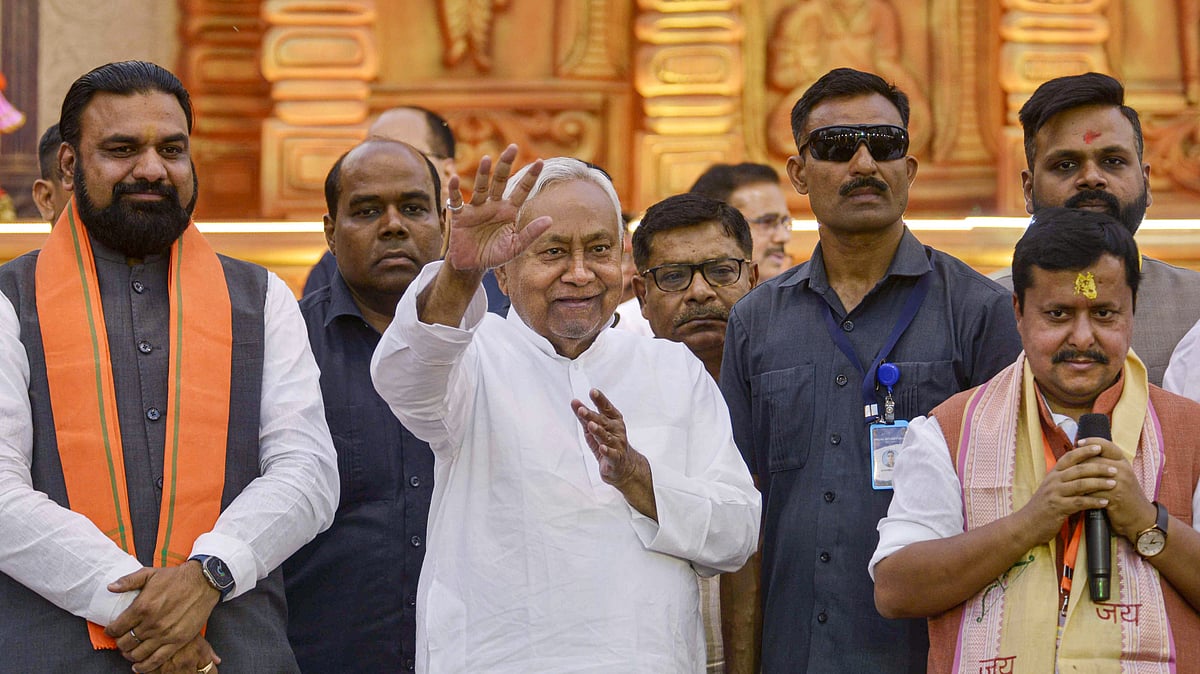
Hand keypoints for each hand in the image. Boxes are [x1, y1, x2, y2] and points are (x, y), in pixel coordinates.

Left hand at [105, 562, 220, 671]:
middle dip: (120, 643)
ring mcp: (165, 634)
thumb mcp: (150, 573)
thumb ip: (128, 581)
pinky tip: (138, 666)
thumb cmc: (176, 578)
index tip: (112, 630)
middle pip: (126, 643)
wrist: (203, 582)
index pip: (117, 627)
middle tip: (122, 640)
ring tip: (130, 651)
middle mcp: (151, 623)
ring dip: (130, 654)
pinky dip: (145, 666)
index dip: (111, 631)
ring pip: (138, 653)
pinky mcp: (177, 641)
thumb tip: (110, 587)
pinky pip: (156, 659)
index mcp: (142, 607)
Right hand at [444, 144, 552, 270]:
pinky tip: (454, 179)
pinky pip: (457, 200)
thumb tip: (550, 220)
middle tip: (513, 147)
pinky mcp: (460, 215)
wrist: (472, 265)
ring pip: (481, 187)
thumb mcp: (516, 246)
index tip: (540, 161)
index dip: (530, 176)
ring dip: (483, 173)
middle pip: (500, 180)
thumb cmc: (495, 254)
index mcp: (509, 210)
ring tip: (487, 159)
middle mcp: (493, 204)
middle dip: (506, 164)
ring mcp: (476, 208)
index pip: (522, 190)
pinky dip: (454, 190)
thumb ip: (531, 233)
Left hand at [571, 388, 644, 487]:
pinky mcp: (615, 459)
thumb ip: (585, 416)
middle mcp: (617, 431)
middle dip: (592, 416)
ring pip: (606, 437)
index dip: (600, 400)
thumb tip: (574, 402)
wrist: (624, 467)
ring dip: (598, 431)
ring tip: (591, 426)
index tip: (593, 391)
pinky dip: (607, 451)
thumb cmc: (608, 443)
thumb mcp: (594, 428)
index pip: (607, 408)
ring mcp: (617, 445)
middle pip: (603, 422)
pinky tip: (602, 447)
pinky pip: (611, 454)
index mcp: (613, 420)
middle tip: (582, 409)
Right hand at [1017, 444, 1116, 544]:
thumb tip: (1084, 470)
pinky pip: (1079, 502)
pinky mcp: (1058, 507)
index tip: (1100, 447)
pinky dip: (1093, 501)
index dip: (1084, 451)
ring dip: (1099, 483)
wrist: (1027, 524)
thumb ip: (1064, 479)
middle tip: (1115, 468)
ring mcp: (1054, 493)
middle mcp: (1053, 481)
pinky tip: (1105, 502)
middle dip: (1099, 468)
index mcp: (1053, 474)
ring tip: (1114, 484)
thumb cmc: (1043, 506)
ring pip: (1081, 484)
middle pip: (1079, 469)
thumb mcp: (1051, 488)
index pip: (1069, 457)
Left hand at [1076, 436, 1156, 540]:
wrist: (1139, 517)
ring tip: (1068, 480)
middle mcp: (1122, 469)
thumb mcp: (1120, 475)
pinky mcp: (1115, 496)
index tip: (1078, 443)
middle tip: (1066, 466)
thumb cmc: (1125, 495)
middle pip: (1094, 460)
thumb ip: (1106, 464)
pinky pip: (1093, 491)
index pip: (1107, 445)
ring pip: (1092, 475)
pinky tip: (1076, 494)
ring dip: (1078, 478)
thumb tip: (1086, 453)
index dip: (1092, 442)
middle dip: (1079, 463)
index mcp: (1123, 461)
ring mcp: (1119, 482)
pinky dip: (1083, 493)